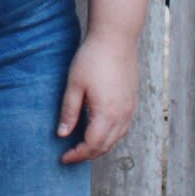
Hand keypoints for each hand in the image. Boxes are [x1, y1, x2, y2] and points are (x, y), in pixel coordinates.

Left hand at [55, 28, 138, 164]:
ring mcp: (130, 108)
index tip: (63, 158)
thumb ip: (69, 112)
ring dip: (100, 146)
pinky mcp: (132, 100)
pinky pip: (123, 127)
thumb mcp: (74, 85)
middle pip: (105, 146)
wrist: (116, 38)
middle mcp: (122, 115)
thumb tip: (62, 134)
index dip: (77, 155)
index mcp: (106, 114)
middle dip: (87, 154)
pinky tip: (98, 129)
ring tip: (82, 145)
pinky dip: (110, 135)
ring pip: (116, 138)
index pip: (91, 145)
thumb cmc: (93, 58)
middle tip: (71, 154)